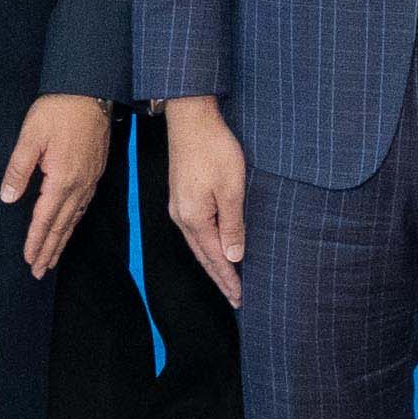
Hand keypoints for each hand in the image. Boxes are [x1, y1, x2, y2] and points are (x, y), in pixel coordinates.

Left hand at [1, 92, 115, 278]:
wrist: (90, 91)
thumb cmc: (57, 111)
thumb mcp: (30, 138)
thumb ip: (18, 170)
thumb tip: (8, 198)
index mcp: (62, 179)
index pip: (45, 219)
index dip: (36, 241)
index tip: (29, 260)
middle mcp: (79, 185)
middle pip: (62, 225)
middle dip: (50, 249)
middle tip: (39, 271)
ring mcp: (89, 180)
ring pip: (74, 218)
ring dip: (62, 240)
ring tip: (52, 258)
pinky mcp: (95, 172)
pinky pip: (83, 206)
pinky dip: (74, 222)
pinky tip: (69, 227)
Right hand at [161, 95, 250, 303]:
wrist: (191, 119)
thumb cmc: (214, 150)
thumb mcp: (231, 189)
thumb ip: (232, 225)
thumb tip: (234, 257)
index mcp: (194, 219)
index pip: (214, 258)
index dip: (228, 279)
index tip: (239, 298)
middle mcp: (181, 218)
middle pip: (202, 256)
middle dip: (219, 278)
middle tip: (234, 298)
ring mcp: (178, 207)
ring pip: (197, 245)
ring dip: (213, 263)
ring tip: (227, 280)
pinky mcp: (181, 197)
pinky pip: (195, 231)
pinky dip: (206, 246)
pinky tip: (214, 248)